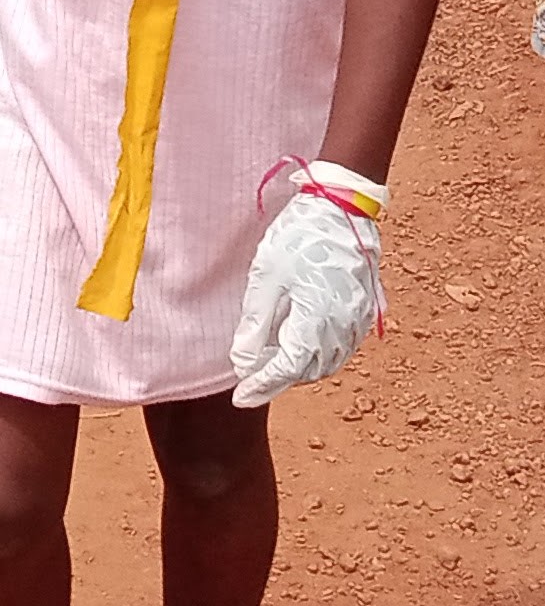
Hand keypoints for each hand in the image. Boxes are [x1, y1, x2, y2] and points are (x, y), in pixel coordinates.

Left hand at [230, 161, 387, 407]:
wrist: (342, 207)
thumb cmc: (298, 237)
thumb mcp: (265, 278)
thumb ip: (255, 323)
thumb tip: (243, 362)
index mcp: (317, 321)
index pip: (287, 369)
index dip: (262, 385)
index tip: (241, 398)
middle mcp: (344, 327)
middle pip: (309, 369)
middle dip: (279, 377)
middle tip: (249, 376)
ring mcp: (358, 319)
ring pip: (327, 361)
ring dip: (299, 367)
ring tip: (269, 360)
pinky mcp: (365, 309)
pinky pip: (341, 345)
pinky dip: (317, 352)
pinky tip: (297, 342)